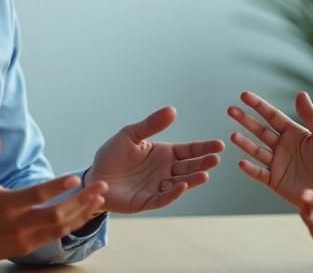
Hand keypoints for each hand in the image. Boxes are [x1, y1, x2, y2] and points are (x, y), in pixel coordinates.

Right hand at [0, 128, 108, 266]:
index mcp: (5, 205)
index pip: (36, 195)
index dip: (57, 186)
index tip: (77, 176)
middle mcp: (16, 224)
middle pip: (55, 214)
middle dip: (81, 200)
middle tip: (101, 185)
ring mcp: (23, 239)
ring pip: (59, 228)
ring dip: (82, 212)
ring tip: (99, 197)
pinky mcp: (27, 248)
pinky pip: (55, 237)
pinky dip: (72, 224)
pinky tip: (85, 211)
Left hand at [87, 106, 224, 213]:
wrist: (93, 178)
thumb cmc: (112, 155)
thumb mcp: (130, 135)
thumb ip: (151, 125)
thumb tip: (172, 110)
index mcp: (163, 153)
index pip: (188, 150)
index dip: (203, 148)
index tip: (219, 144)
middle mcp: (164, 171)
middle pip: (188, 167)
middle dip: (202, 163)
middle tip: (216, 159)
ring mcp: (157, 187)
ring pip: (180, 184)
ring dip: (192, 179)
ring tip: (205, 175)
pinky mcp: (147, 201)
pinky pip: (163, 198)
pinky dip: (173, 193)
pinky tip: (182, 186)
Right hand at [228, 91, 312, 207]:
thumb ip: (311, 115)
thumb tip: (300, 93)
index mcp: (294, 133)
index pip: (272, 116)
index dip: (258, 105)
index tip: (244, 95)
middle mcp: (283, 146)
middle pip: (260, 131)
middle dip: (245, 120)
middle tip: (231, 110)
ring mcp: (278, 163)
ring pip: (257, 150)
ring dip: (245, 143)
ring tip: (233, 136)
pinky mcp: (275, 181)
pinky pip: (260, 174)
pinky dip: (250, 169)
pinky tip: (241, 162)